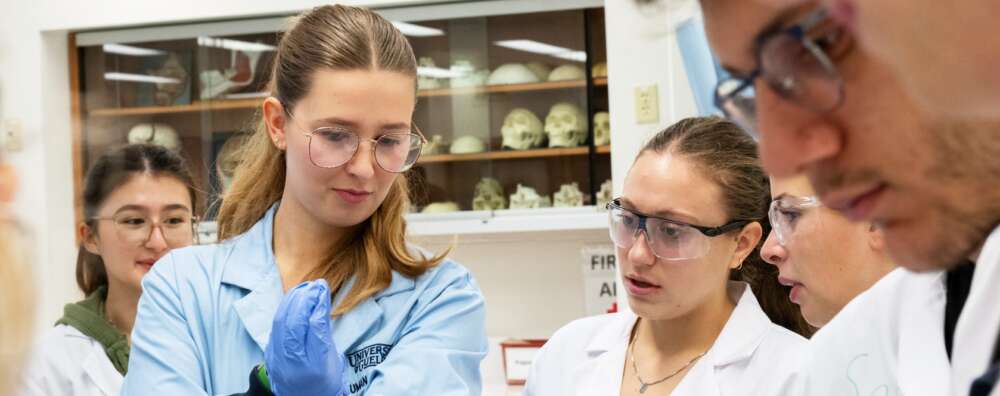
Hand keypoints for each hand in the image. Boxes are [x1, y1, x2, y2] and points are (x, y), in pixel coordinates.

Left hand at [264, 279, 345, 395]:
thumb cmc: (324, 379)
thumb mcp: (333, 358)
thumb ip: (325, 332)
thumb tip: (321, 302)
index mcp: (316, 366)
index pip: (315, 330)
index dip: (318, 306)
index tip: (323, 289)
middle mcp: (294, 364)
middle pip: (295, 324)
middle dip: (304, 300)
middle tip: (314, 285)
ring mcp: (279, 360)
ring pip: (282, 324)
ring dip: (292, 301)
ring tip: (304, 288)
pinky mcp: (270, 355)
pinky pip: (275, 328)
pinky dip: (284, 310)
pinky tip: (293, 300)